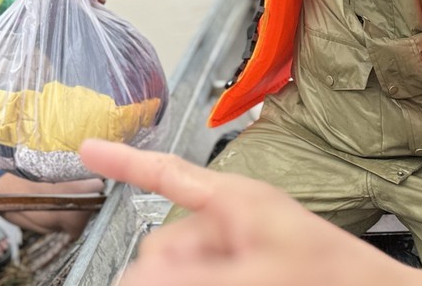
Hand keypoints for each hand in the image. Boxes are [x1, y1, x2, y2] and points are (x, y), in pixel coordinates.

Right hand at [78, 139, 421, 285]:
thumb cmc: (337, 276)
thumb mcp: (256, 274)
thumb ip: (192, 276)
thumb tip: (135, 275)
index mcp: (233, 202)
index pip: (166, 172)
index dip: (123, 161)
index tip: (85, 149)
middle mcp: (229, 228)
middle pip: (163, 247)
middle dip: (155, 271)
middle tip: (175, 282)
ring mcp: (235, 259)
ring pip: (176, 271)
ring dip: (169, 281)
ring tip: (226, 279)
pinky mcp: (241, 278)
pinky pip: (195, 279)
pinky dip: (188, 283)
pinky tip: (193, 283)